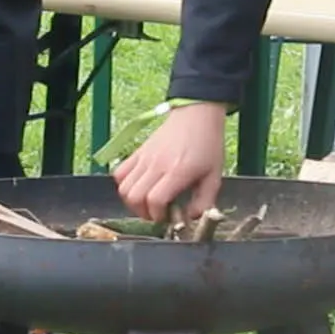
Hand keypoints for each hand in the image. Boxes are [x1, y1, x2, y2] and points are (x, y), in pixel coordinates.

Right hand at [112, 102, 228, 223]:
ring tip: (147, 203)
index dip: (158, 215)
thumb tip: (190, 219)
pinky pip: (119, 172)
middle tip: (157, 212)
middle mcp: (157, 165)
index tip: (168, 217)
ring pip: (124, 188)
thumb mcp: (214, 176)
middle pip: (135, 197)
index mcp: (178, 172)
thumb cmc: (208, 145)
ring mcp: (144, 157)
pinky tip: (138, 187)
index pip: (155, 200)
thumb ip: (205, 202)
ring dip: (132, 202)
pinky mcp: (138, 151)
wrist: (197, 115)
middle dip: (144, 212)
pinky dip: (124, 185)